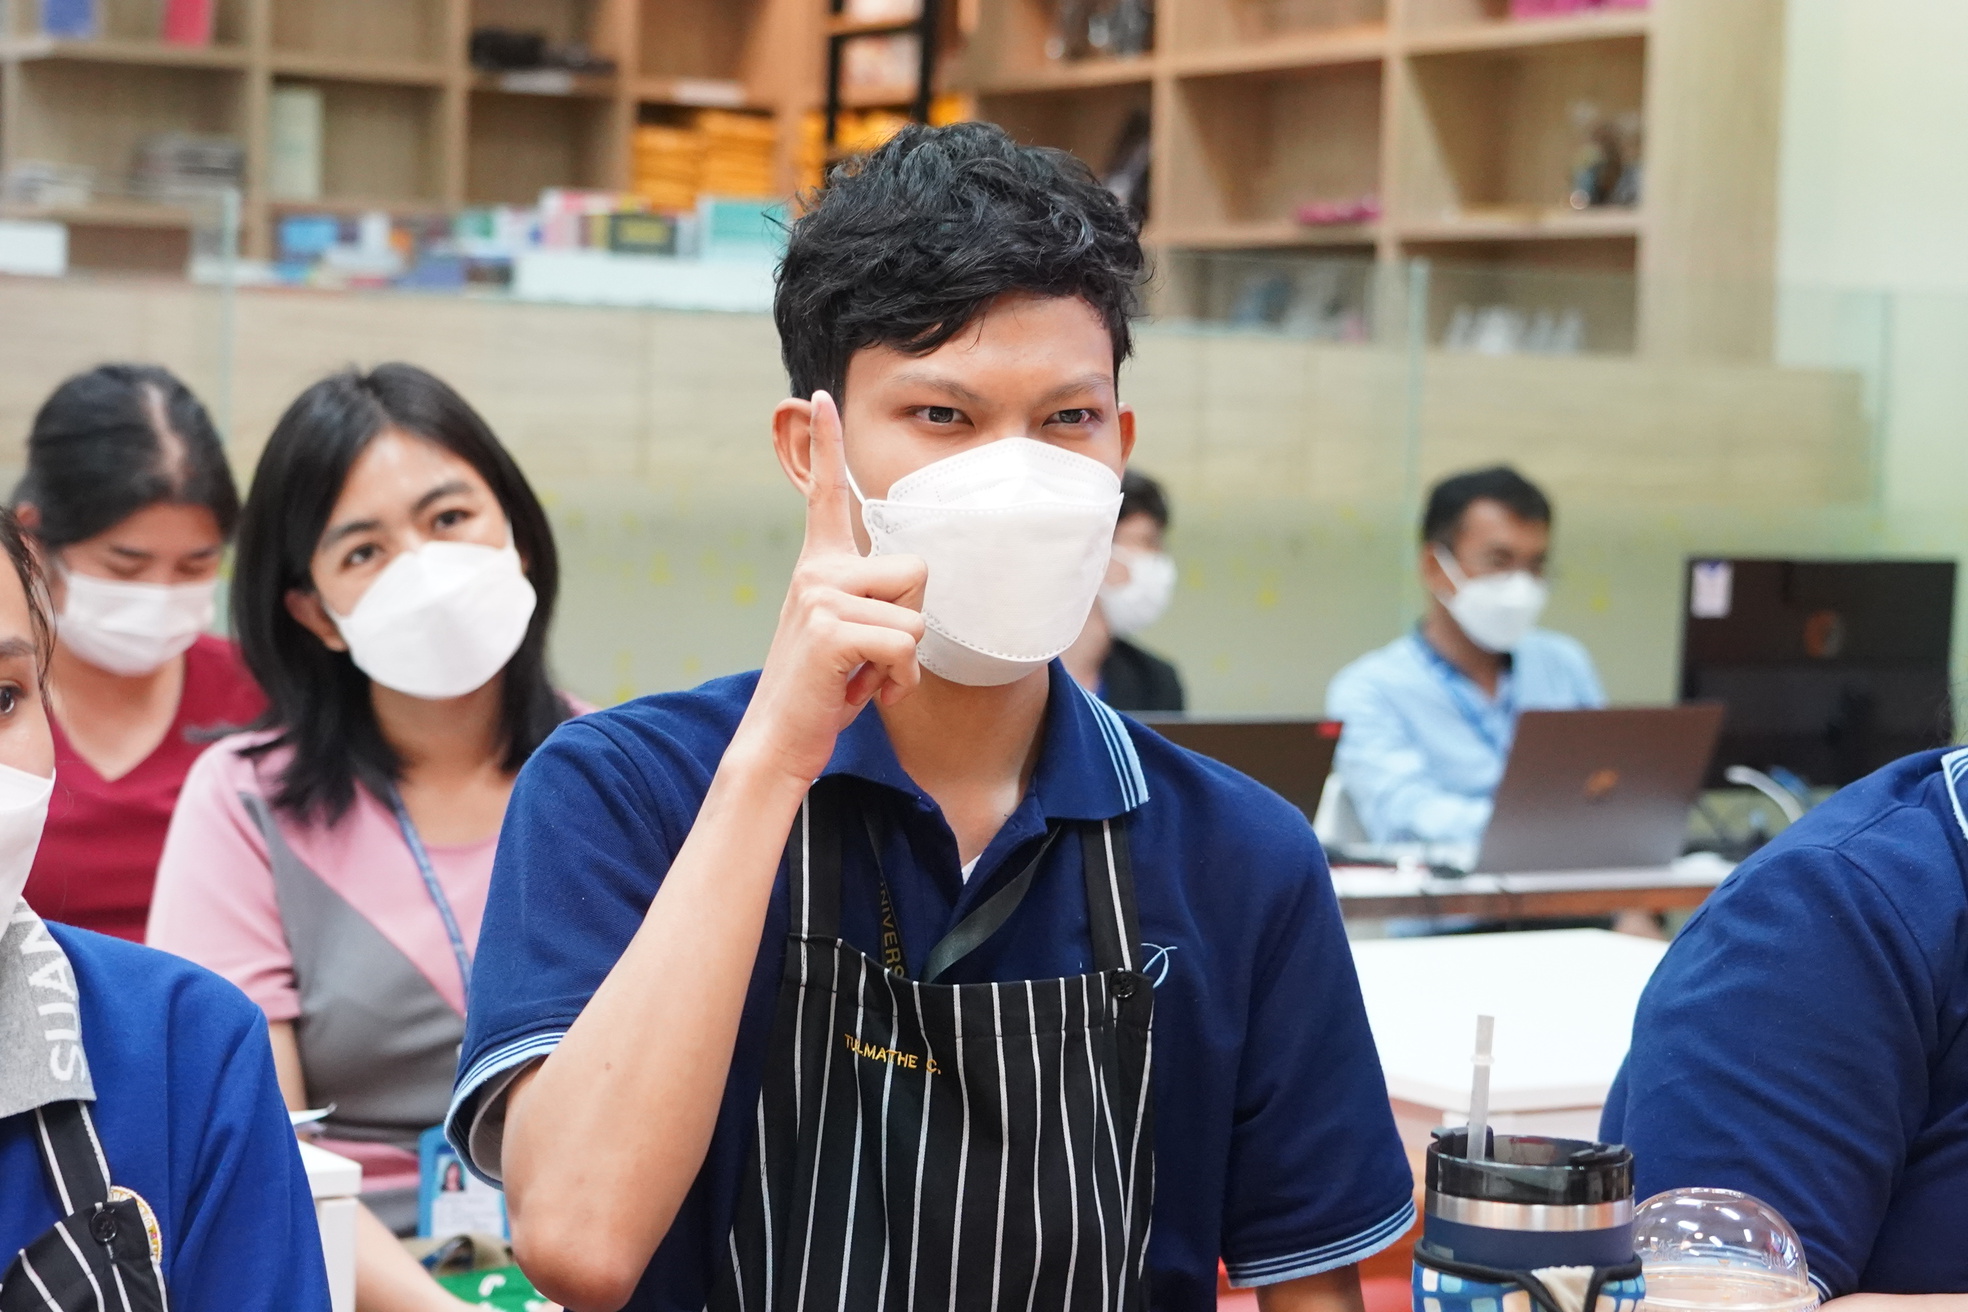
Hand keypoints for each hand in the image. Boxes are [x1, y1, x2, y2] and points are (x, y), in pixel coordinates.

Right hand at [736, 390, 925, 785]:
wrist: (780, 741)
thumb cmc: (824, 692)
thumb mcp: (851, 637)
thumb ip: (873, 605)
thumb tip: (910, 603)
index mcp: (820, 567)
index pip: (827, 495)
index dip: (826, 444)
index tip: (821, 396)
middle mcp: (817, 571)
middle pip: (917, 569)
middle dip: (911, 621)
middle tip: (871, 658)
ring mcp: (822, 596)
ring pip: (916, 613)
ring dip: (905, 660)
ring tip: (864, 676)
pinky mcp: (832, 629)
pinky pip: (905, 644)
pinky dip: (899, 679)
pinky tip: (865, 692)